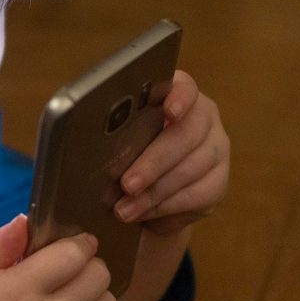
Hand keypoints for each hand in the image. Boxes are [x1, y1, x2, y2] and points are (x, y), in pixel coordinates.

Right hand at [0, 215, 115, 300]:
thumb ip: (0, 245)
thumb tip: (25, 220)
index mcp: (20, 291)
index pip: (73, 255)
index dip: (80, 243)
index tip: (77, 242)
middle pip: (98, 277)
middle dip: (90, 266)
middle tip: (72, 269)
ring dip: (94, 295)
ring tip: (72, 295)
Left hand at [114, 70, 229, 235]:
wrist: (143, 193)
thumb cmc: (121, 155)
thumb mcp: (111, 139)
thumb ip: (104, 132)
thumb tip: (80, 140)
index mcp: (176, 95)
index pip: (185, 88)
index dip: (179, 98)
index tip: (168, 111)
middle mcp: (203, 117)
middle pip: (186, 134)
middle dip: (153, 162)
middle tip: (127, 184)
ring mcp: (216, 149)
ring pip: (192, 168)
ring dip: (154, 192)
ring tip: (125, 208)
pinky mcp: (219, 181)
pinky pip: (198, 195)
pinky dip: (166, 207)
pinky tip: (144, 213)